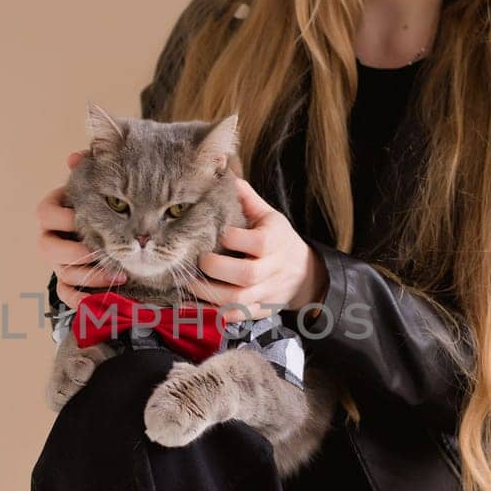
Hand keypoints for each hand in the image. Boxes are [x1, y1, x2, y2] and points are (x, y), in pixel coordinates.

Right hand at [34, 150, 126, 310]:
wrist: (107, 228)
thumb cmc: (99, 200)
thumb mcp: (95, 183)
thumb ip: (88, 168)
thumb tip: (75, 156)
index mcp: (54, 211)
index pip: (46, 213)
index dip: (64, 217)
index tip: (83, 218)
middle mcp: (52, 237)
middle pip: (47, 247)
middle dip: (75, 250)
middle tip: (100, 250)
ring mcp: (58, 262)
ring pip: (62, 273)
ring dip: (89, 275)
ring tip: (120, 273)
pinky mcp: (67, 282)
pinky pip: (67, 295)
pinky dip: (82, 299)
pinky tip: (101, 301)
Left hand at [185, 176, 329, 319]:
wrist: (302, 272)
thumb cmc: (276, 238)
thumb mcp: (268, 215)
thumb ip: (246, 199)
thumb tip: (224, 174)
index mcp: (276, 240)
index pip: (258, 242)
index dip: (234, 238)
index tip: (215, 233)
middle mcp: (274, 269)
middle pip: (247, 275)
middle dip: (217, 269)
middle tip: (197, 261)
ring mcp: (268, 292)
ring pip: (239, 300)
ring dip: (210, 295)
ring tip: (188, 284)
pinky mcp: (261, 310)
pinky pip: (238, 316)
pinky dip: (214, 314)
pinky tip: (193, 306)